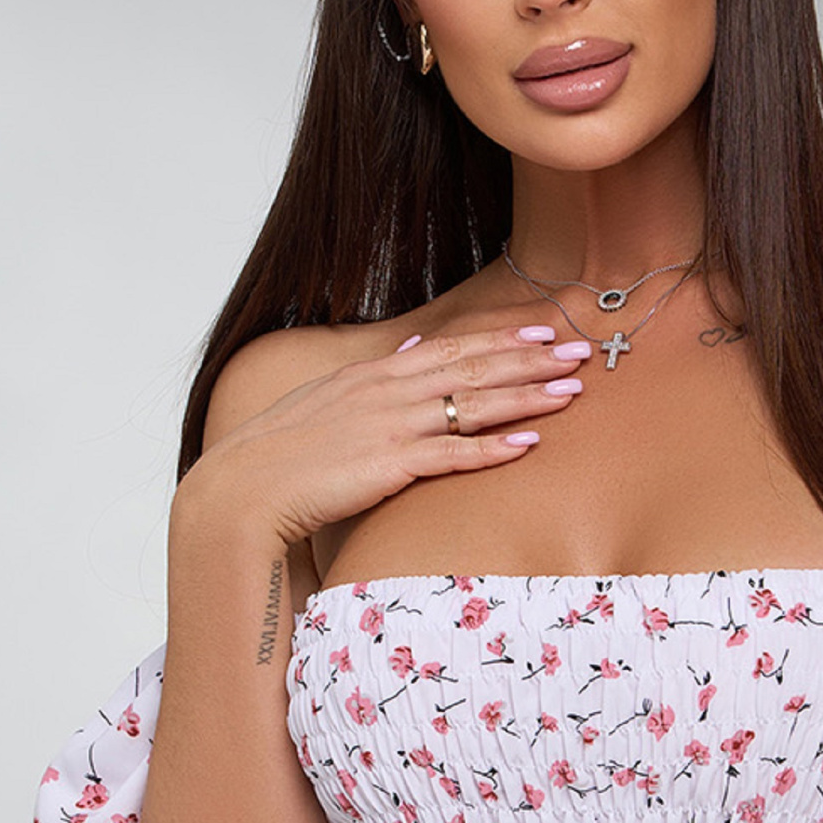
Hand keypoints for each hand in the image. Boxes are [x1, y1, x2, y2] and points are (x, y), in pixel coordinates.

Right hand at [179, 321, 589, 548]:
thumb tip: (416, 350)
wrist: (240, 491)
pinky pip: (452, 456)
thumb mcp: (328, 400)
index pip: (450, 348)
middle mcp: (385, 392)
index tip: (544, 331)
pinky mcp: (387, 468)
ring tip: (573, 392)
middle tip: (582, 351)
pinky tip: (529, 444)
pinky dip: (493, 449)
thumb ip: (377, 376)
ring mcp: (388, 427)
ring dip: (527, 397)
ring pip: (472, 406)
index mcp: (372, 374)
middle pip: (473, 368)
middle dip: (531, 359)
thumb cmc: (281, 455)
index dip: (501, 339)